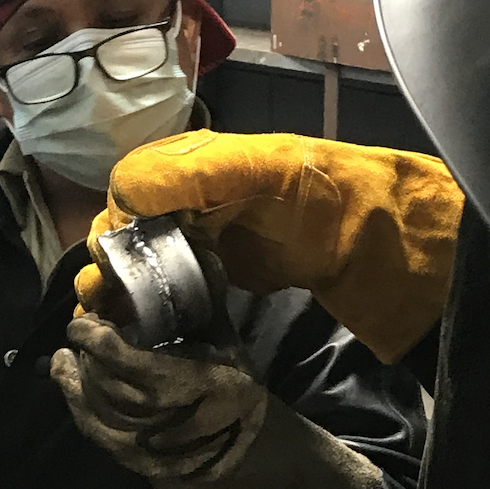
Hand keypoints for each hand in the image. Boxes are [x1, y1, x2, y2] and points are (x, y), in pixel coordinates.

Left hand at [51, 314, 267, 482]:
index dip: (100, 342)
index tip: (83, 322)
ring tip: (64, 358)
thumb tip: (199, 254)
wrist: (241, 443)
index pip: (135, 364)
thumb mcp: (228, 343)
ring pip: (101, 413)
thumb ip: (208, 305)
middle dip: (88, 359)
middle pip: (113, 389)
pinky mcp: (141, 464)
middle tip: (79, 334)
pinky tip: (68, 386)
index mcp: (202, 382)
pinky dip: (78, 410)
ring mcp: (157, 448)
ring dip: (75, 384)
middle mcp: (177, 419)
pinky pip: (99, 437)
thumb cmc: (232, 382)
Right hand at [73, 131, 462, 362]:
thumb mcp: (257, 169)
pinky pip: (175, 287)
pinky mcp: (228, 276)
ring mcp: (212, 239)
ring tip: (112, 318)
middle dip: (112, 261)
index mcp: (197, 162)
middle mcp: (197, 197)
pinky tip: (142, 325)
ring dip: (122, 288)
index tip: (115, 259)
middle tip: (104, 299)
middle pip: (131, 227)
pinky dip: (153, 305)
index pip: (130, 187)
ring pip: (146, 261)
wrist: (385, 242)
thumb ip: (190, 174)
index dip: (117, 220)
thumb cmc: (325, 197)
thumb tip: (122, 197)